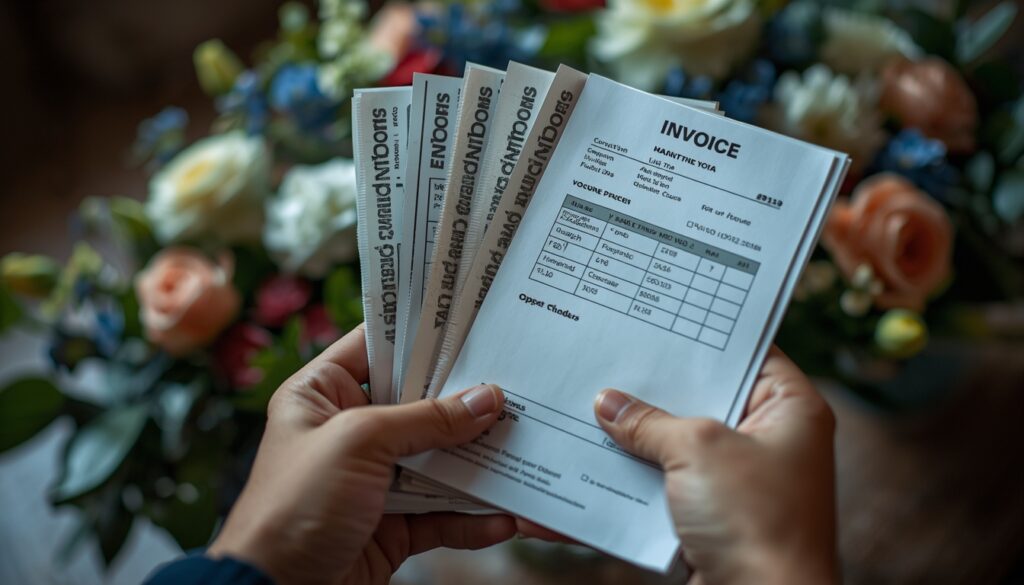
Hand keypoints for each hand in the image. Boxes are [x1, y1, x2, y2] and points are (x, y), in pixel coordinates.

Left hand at [207, 324, 514, 584]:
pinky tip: (504, 517)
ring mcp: (373, 480)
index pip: (377, 348)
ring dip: (478, 462)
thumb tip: (486, 399)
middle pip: (419, 406)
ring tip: (523, 449)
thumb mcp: (357, 442)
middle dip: (466, 403)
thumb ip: (425, 419)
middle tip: (515, 388)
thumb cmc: (292, 506)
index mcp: (321, 394)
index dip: (421, 335)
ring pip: (438, 461)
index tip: (472, 324)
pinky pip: (441, 514)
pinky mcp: (392, 525)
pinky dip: (472, 518)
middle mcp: (348, 431)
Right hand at [593, 347, 837, 584]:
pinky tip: (591, 468)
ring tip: (586, 410)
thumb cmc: (756, 522)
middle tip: (609, 359)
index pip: (747, 352)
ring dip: (636, 438)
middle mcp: (768, 441)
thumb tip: (607, 404)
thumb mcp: (699, 451)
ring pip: (678, 445)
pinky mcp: (711, 518)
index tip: (657, 316)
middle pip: (702, 398)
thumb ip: (650, 421)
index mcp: (789, 410)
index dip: (703, 334)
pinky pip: (665, 486)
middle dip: (654, 389)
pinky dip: (633, 481)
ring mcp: (738, 482)